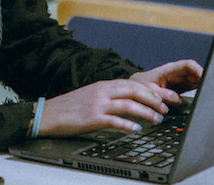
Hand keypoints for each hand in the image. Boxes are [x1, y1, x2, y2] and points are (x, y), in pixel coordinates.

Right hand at [37, 78, 173, 137]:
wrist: (47, 113)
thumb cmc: (70, 107)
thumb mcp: (92, 94)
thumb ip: (109, 95)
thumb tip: (129, 100)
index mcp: (104, 85)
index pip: (134, 83)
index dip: (151, 90)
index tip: (163, 97)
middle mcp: (103, 91)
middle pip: (135, 90)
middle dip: (154, 99)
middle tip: (165, 108)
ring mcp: (98, 104)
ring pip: (129, 104)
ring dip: (146, 112)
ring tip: (157, 119)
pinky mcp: (92, 117)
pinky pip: (114, 120)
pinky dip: (128, 124)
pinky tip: (137, 129)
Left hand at [129, 59, 202, 105]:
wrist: (135, 89)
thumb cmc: (141, 86)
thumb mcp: (151, 91)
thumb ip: (165, 95)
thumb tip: (179, 100)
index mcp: (169, 70)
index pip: (188, 65)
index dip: (198, 70)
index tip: (205, 78)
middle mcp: (177, 74)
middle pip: (195, 73)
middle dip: (203, 80)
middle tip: (207, 91)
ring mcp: (180, 81)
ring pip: (196, 81)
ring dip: (201, 87)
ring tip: (204, 96)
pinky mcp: (180, 88)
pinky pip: (192, 88)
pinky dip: (197, 93)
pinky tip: (199, 98)